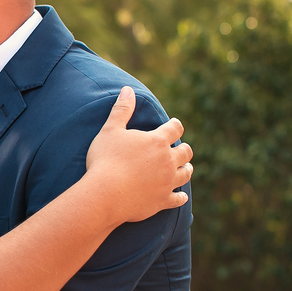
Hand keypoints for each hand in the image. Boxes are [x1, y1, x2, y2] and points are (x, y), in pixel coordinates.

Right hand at [85, 86, 193, 224]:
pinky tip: (181, 196)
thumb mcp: (110, 130)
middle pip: (186, 152)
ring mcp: (168, 182)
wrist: (105, 194)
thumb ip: (122, 110)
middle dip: (184, 149)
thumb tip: (127, 89)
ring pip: (186, 174)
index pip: (175, 128)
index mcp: (158, 141)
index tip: (174, 125)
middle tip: (180, 148)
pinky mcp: (163, 201)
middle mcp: (168, 161)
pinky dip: (180, 197)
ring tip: (185, 168)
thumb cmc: (105, 160)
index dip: (175, 125)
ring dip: (186, 169)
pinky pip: (178, 199)